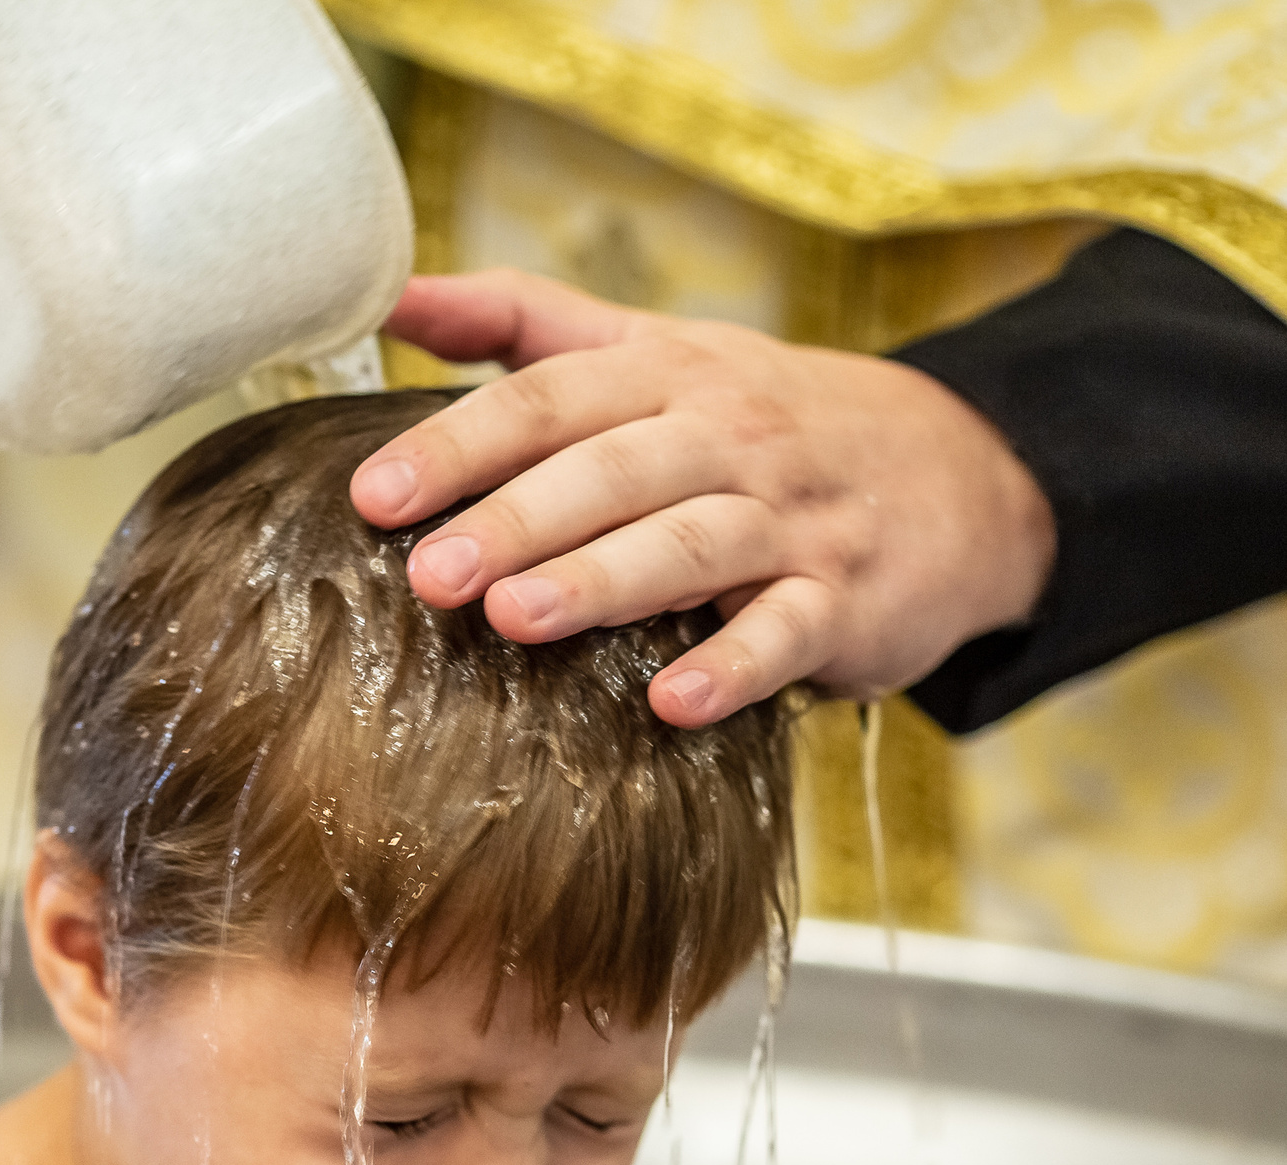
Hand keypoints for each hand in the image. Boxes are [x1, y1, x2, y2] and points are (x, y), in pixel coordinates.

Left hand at [352, 271, 1055, 725]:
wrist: (957, 470)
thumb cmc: (763, 420)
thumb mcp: (658, 350)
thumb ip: (528, 323)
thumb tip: (394, 295)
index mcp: (668, 375)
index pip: (552, 398)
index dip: (462, 442)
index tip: (375, 494)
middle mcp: (728, 436)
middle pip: (613, 469)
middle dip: (517, 518)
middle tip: (431, 574)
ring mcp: (792, 519)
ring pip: (692, 543)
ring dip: (604, 580)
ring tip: (518, 619)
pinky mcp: (846, 599)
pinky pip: (789, 633)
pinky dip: (735, 666)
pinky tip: (672, 702)